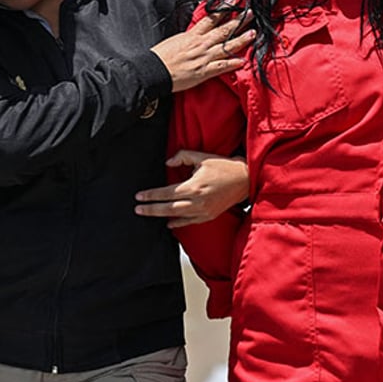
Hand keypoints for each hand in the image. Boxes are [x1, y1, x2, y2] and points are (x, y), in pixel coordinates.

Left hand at [134, 150, 249, 227]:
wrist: (244, 179)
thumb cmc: (224, 167)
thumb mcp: (202, 157)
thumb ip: (182, 157)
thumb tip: (168, 163)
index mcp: (193, 187)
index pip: (166, 193)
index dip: (151, 195)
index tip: (139, 196)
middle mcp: (197, 202)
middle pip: (167, 208)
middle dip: (151, 209)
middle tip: (138, 209)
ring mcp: (203, 211)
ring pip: (177, 217)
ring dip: (161, 216)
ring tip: (149, 214)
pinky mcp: (209, 216)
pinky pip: (189, 222)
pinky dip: (177, 223)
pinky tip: (168, 223)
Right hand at [151, 8, 253, 92]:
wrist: (154, 70)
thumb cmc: (160, 57)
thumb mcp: (174, 40)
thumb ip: (187, 36)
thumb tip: (194, 33)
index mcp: (192, 35)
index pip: (211, 18)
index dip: (223, 9)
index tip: (232, 1)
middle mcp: (201, 44)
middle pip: (223, 30)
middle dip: (238, 21)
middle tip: (250, 13)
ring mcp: (204, 57)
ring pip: (226, 46)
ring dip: (241, 40)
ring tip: (253, 34)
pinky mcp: (204, 71)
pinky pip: (221, 66)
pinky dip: (232, 64)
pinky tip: (242, 61)